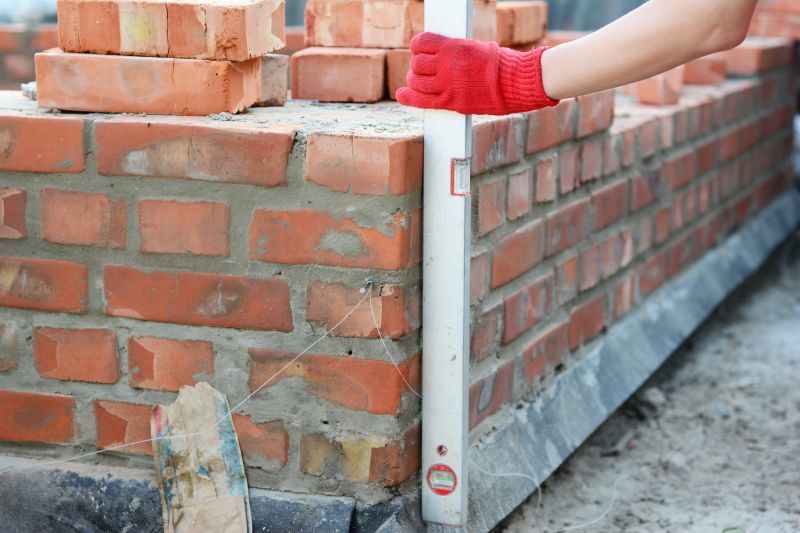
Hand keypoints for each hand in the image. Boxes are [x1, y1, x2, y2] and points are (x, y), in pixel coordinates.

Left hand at [396, 32, 558, 115]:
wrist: (517, 84)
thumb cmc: (502, 65)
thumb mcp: (477, 48)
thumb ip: (456, 52)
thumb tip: (442, 55)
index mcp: (454, 47)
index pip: (422, 43)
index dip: (418, 46)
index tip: (419, 50)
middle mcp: (447, 65)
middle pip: (417, 64)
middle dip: (418, 66)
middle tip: (423, 70)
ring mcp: (447, 85)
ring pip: (416, 81)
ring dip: (415, 81)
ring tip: (420, 82)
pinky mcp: (451, 102)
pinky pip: (421, 101)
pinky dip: (408, 97)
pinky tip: (402, 94)